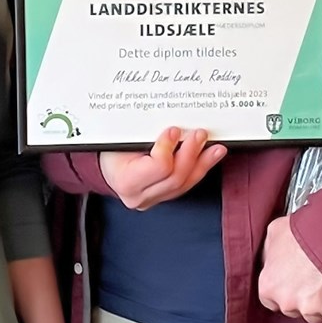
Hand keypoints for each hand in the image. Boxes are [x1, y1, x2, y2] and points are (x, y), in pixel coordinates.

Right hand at [101, 127, 224, 210]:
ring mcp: (153, 200)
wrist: (105, 166)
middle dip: (191, 153)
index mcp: (126, 180)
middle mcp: (140, 196)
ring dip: (203, 163)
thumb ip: (142, 132)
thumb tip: (171, 122)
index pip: (158, 167)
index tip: (174, 130)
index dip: (169, 147)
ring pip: (184, 184)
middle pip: (175, 177)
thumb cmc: (110, 149)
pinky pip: (185, 186)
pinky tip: (210, 158)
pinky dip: (199, 169)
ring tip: (216, 148)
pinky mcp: (163, 197)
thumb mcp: (120, 138)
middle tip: (199, 134)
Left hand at [256, 215, 321, 322]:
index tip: (293, 282)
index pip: (271, 300)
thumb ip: (270, 251)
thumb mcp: (276, 232)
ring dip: (321, 303)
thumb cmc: (306, 230)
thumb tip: (270, 257)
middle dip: (303, 297)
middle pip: (293, 309)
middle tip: (314, 277)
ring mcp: (310, 308)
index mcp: (269, 286)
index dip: (283, 290)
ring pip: (315, 314)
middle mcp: (286, 302)